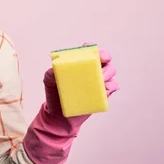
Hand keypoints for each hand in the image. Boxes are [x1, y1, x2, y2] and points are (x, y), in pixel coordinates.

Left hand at [23, 42, 118, 163]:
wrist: (60, 117)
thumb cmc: (55, 95)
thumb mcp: (49, 82)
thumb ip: (50, 74)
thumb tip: (55, 68)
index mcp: (79, 64)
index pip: (88, 51)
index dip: (91, 47)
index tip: (90, 48)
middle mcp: (91, 70)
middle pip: (104, 59)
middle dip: (105, 57)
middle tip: (101, 60)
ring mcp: (98, 81)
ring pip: (111, 71)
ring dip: (108, 72)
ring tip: (101, 78)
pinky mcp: (103, 93)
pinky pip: (113, 86)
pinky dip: (112, 86)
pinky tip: (105, 88)